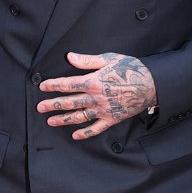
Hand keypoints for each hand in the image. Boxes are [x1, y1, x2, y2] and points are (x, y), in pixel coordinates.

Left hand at [37, 52, 157, 139]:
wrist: (151, 84)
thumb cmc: (130, 69)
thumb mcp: (109, 59)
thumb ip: (87, 60)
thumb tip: (70, 57)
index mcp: (93, 81)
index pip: (68, 84)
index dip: (54, 85)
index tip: (42, 87)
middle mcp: (96, 98)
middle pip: (70, 102)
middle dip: (53, 104)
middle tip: (40, 108)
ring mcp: (103, 110)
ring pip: (79, 116)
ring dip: (64, 119)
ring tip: (51, 121)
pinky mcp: (112, 119)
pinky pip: (96, 128)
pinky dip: (85, 133)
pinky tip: (75, 135)